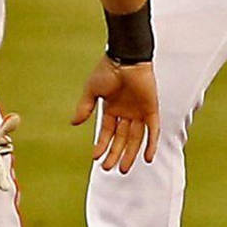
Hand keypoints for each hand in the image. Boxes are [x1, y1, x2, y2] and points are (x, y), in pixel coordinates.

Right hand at [72, 57, 159, 173]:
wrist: (126, 58)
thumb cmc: (107, 70)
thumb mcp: (92, 90)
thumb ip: (84, 107)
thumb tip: (74, 123)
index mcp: (112, 108)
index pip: (107, 132)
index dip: (102, 145)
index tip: (95, 158)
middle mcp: (126, 112)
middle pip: (121, 139)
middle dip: (115, 154)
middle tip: (109, 169)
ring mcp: (139, 112)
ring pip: (135, 138)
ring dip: (130, 154)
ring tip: (123, 168)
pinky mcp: (151, 109)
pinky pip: (153, 130)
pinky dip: (151, 144)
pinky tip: (147, 158)